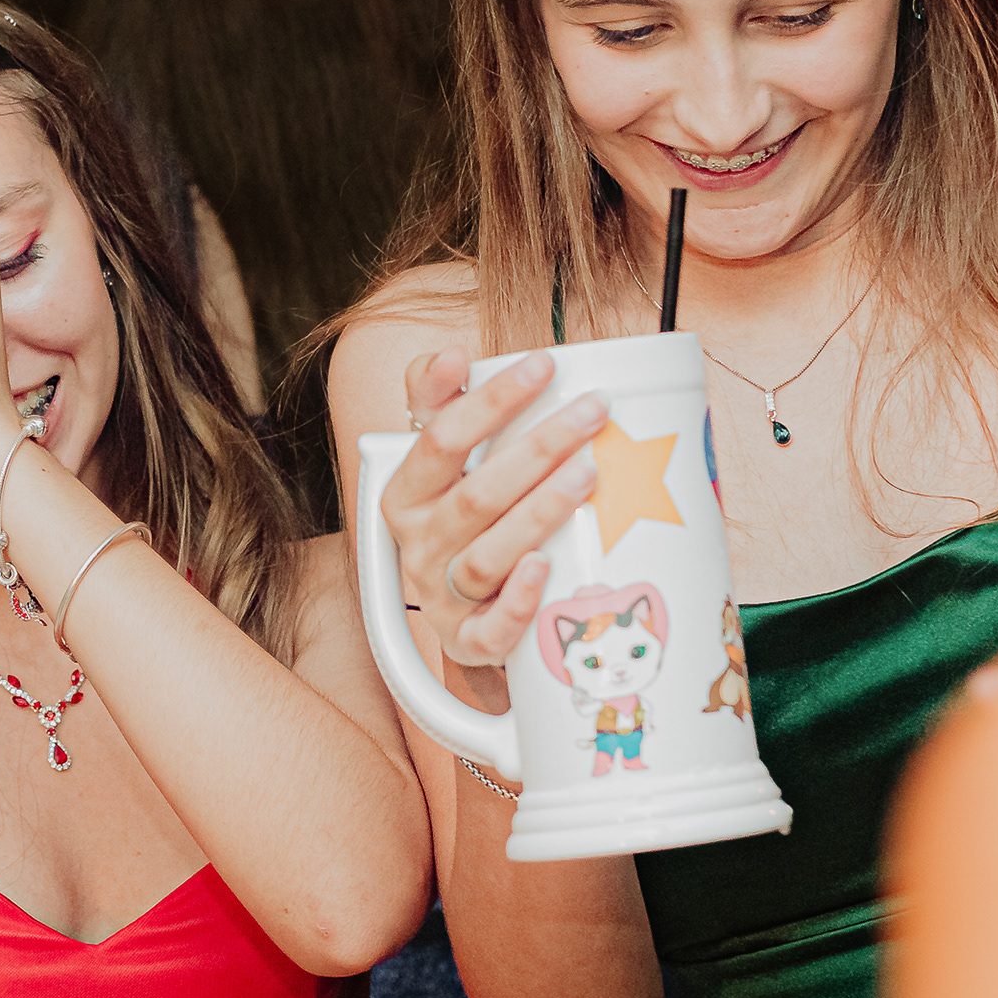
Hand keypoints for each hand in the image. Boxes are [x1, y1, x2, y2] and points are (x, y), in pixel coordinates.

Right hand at [386, 349, 606, 670]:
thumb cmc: (459, 517)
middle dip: (538, 449)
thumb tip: (448, 356)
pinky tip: (545, 566)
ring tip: (588, 474)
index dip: (490, 401)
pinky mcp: (470, 641)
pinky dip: (517, 601)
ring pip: (488, 557)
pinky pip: (490, 631)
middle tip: (592, 412)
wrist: (460, 609)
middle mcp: (419, 545)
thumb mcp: (439, 459)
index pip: (441, 440)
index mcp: (405, 494)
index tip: (543, 364)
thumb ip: (435, 400)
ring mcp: (443, 596)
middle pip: (476, 496)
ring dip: (539, 514)